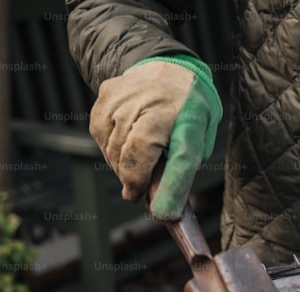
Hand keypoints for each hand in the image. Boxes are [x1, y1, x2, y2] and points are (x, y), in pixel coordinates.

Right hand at [89, 56, 221, 218]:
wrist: (169, 69)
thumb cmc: (188, 114)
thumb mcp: (199, 141)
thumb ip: (181, 171)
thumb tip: (161, 209)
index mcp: (190, 117)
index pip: (182, 158)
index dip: (171, 189)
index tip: (161, 214)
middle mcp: (158, 103)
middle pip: (135, 156)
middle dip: (134, 182)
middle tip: (137, 190)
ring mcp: (128, 96)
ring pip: (113, 150)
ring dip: (122, 166)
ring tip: (135, 159)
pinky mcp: (106, 95)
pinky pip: (100, 135)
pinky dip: (109, 148)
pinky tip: (123, 141)